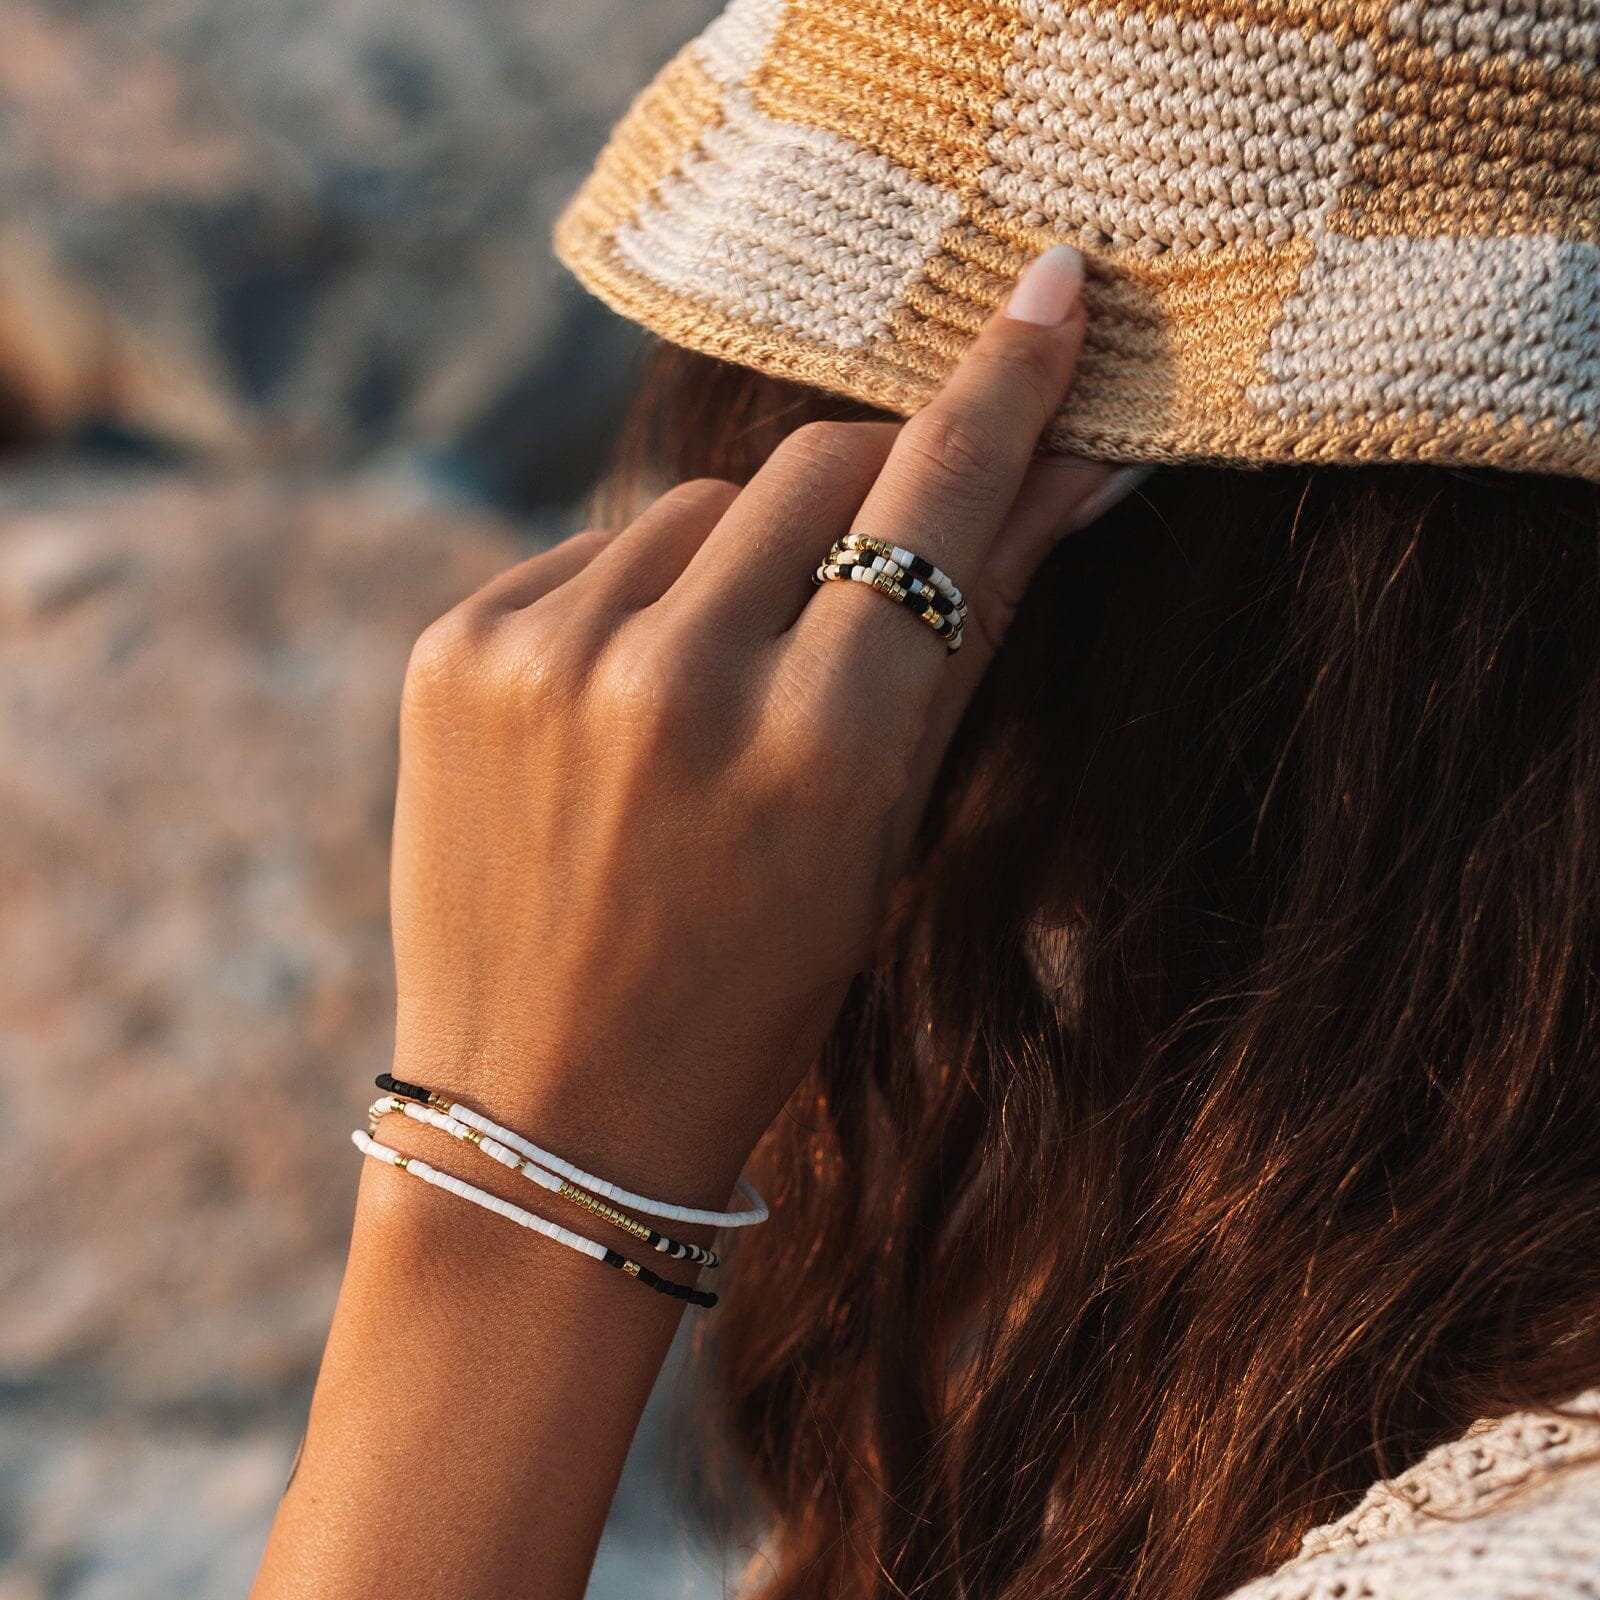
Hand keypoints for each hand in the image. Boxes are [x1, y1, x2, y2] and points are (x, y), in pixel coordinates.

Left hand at [389, 245, 1107, 1203]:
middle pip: (816, 469)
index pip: (937, 502)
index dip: (1009, 387)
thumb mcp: (883, 838)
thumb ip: (971, 641)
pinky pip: (591, 556)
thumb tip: (1072, 476)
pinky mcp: (455, 652)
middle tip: (889, 533)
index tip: (1050, 292)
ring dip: (744, 558)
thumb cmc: (755, 997)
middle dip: (872, 482)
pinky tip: (635, 700)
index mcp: (818, 747)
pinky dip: (639, 599)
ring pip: (698, 509)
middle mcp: (676, 680)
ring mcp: (546, 658)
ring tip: (732, 683)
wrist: (549, 1111)